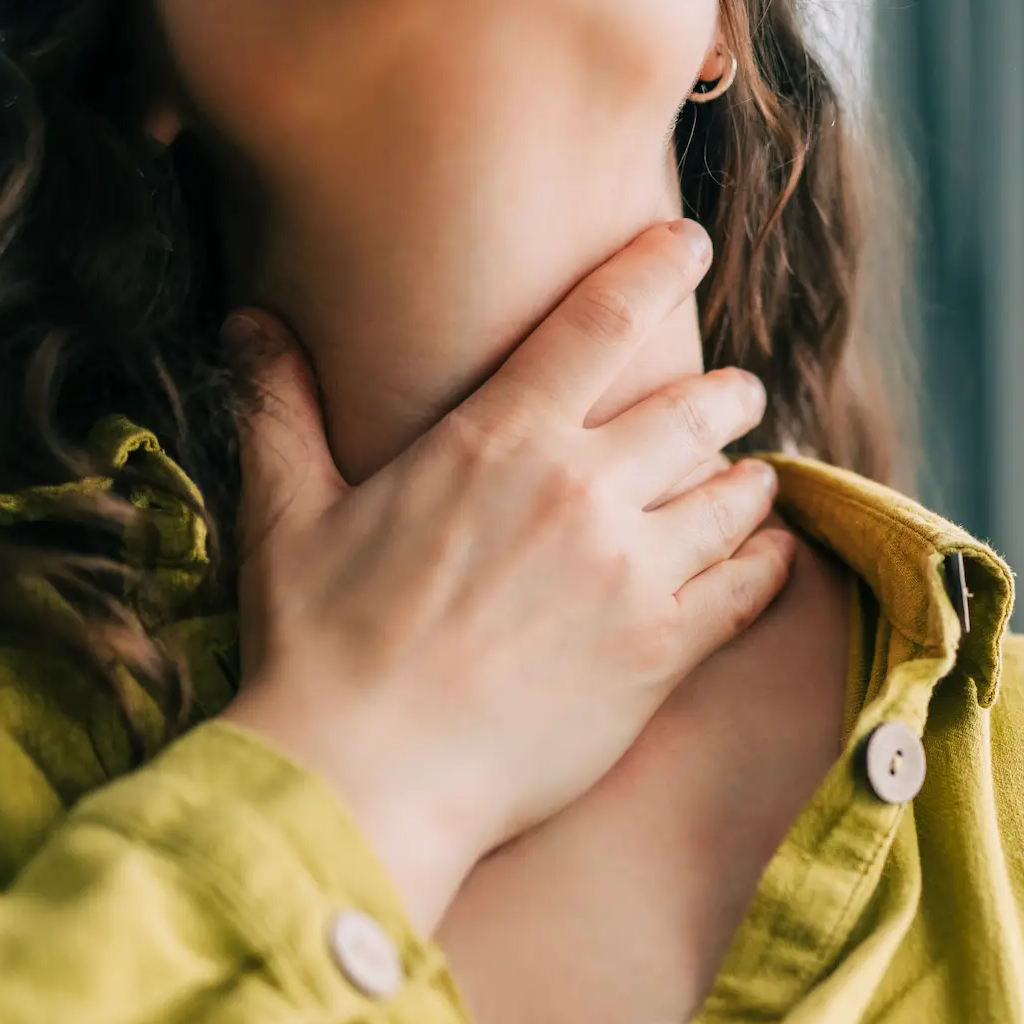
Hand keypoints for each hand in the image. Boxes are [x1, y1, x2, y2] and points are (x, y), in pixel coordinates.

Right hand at [217, 219, 798, 932]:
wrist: (365, 778)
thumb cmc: (316, 649)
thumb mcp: (287, 514)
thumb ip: (281, 410)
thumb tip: (249, 324)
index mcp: (497, 438)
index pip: (600, 320)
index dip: (655, 268)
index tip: (687, 245)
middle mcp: (580, 489)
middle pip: (693, 409)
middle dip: (723, 395)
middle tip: (736, 394)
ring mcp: (630, 572)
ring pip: (733, 495)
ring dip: (749, 479)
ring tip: (752, 479)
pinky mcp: (660, 653)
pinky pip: (749, 586)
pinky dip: (769, 562)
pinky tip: (775, 555)